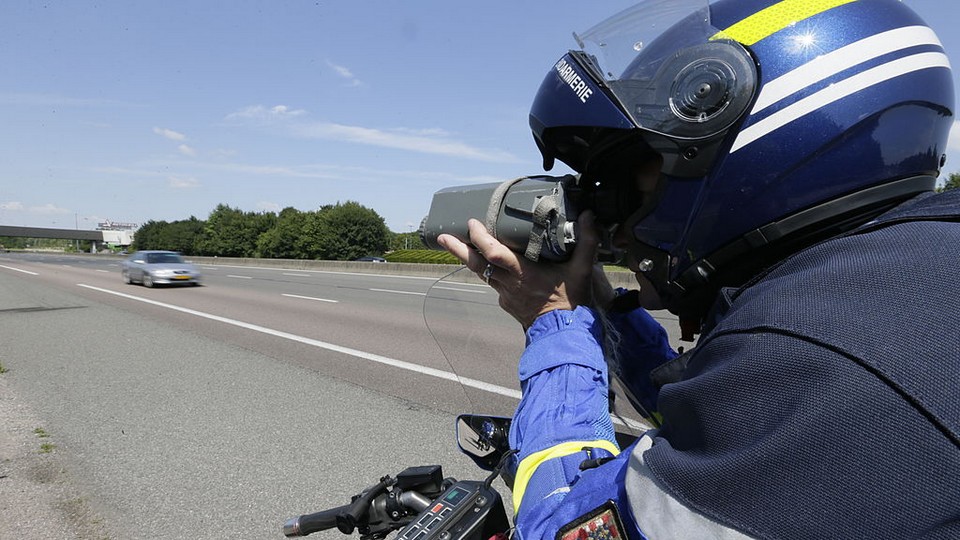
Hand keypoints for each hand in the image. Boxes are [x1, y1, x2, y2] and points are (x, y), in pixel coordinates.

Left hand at [437, 211, 608, 329]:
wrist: (565, 334)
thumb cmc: (572, 302)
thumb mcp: (582, 270)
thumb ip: (588, 241)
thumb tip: (592, 215)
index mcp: (524, 273)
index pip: (494, 253)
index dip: (480, 238)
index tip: (472, 223)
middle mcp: (509, 283)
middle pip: (477, 264)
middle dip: (458, 249)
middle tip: (442, 236)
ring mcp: (505, 295)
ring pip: (482, 274)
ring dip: (469, 258)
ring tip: (456, 244)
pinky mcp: (507, 304)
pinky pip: (494, 284)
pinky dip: (489, 273)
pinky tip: (491, 266)